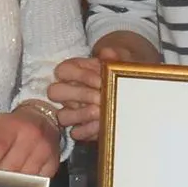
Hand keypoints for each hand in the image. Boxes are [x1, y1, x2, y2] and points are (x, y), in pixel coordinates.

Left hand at [0, 106, 60, 181]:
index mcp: (12, 127)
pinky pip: (39, 180)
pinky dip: (29, 185)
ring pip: (26, 176)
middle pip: (12, 166)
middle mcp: (30, 136)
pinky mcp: (53, 161)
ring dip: (13, 184)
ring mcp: (44, 150)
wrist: (41, 117)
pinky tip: (21, 185)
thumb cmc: (13, 124)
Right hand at [45, 32, 161, 141]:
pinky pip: (75, 132)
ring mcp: (72, 111)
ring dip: (81, 114)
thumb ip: (115, 56)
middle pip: (55, 92)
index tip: (101, 80)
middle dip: (79, 94)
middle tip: (101, 97)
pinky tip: (102, 125)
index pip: (63, 70)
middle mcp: (67, 91)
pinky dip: (88, 130)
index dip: (80, 75)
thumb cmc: (119, 71)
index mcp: (72, 71)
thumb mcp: (120, 60)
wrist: (131, 88)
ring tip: (101, 112)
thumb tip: (107, 54)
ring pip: (62, 115)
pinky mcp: (80, 128)